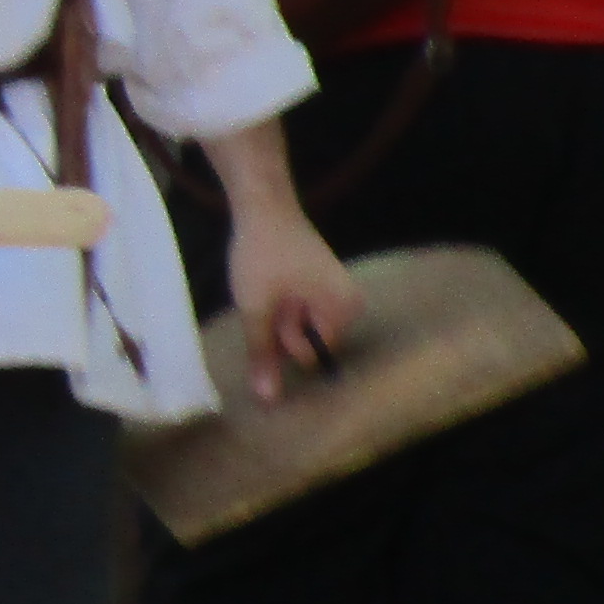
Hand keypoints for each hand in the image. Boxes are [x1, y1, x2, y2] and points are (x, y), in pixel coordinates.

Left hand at [221, 199, 367, 403]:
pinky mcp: (316, 281)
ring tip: (264, 286)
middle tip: (266, 295)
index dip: (285, 341)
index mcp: (345, 308)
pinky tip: (264, 283)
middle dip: (279, 325)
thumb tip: (268, 399)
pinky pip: (295, 306)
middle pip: (306, 338)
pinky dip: (276, 302)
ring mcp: (332, 289)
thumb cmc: (262, 255)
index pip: (314, 352)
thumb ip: (263, 354)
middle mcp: (347, 301)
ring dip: (274, 314)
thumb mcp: (256, 308)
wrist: (261, 204)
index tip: (272, 311)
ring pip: (296, 322)